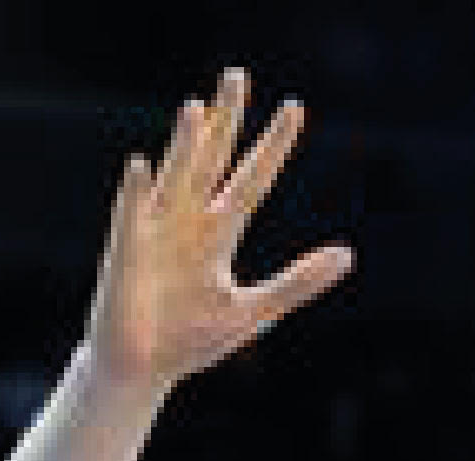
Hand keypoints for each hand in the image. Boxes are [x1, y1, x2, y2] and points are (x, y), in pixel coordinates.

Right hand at [84, 68, 355, 389]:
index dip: (273, 145)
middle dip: (224, 119)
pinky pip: (131, 217)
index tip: (295, 108)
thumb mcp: (256, 311)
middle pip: (211, 159)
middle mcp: (188, 221)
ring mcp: (155, 232)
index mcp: (219, 232)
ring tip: (198, 108)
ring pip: (175, 178)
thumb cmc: (192, 340)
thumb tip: (347, 255)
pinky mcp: (127, 254)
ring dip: (186, 145)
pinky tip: (142, 166)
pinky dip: (137, 193)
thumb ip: (298, 281)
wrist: (143, 370)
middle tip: (236, 76)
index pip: (253, 178)